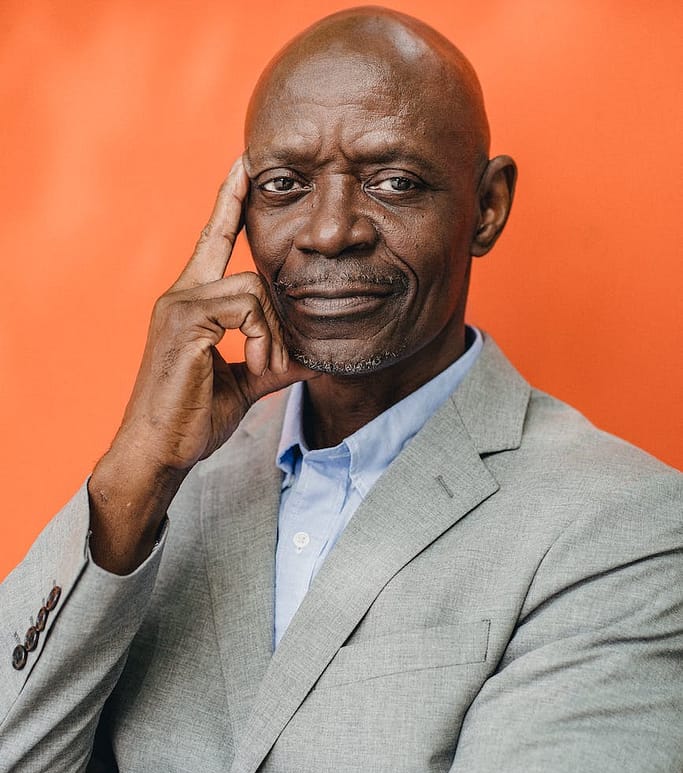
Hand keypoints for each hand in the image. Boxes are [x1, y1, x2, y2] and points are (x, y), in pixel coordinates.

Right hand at [87, 157, 316, 572]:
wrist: (160, 452)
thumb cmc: (193, 419)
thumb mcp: (246, 383)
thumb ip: (274, 360)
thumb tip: (314, 355)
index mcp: (193, 304)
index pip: (214, 238)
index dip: (231, 201)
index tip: (246, 165)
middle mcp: (181, 295)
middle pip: (239, 255)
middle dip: (273, 298)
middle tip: (280, 356)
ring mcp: (179, 304)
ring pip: (252, 287)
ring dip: (272, 333)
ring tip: (266, 370)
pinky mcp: (184, 321)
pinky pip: (244, 306)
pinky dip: (262, 338)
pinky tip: (256, 366)